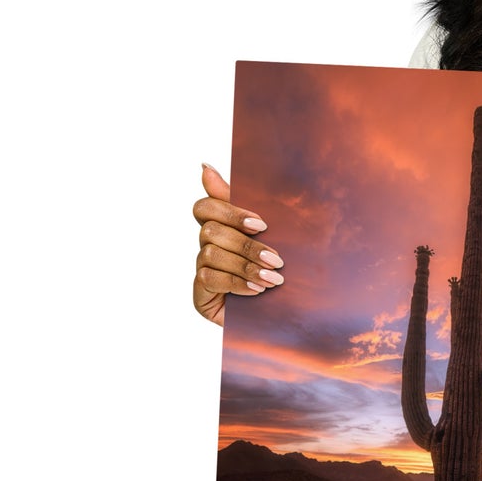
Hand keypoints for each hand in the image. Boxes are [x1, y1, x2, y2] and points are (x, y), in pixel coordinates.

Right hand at [192, 163, 283, 325]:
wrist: (281, 314)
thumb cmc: (275, 269)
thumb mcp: (270, 236)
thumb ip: (243, 203)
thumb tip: (205, 166)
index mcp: (221, 226)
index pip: (205, 207)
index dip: (230, 212)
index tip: (261, 224)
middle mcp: (206, 246)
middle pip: (210, 231)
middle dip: (247, 245)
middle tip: (277, 259)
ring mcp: (201, 269)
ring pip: (211, 254)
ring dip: (246, 266)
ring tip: (274, 279)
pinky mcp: (200, 294)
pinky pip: (210, 279)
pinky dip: (236, 283)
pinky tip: (257, 291)